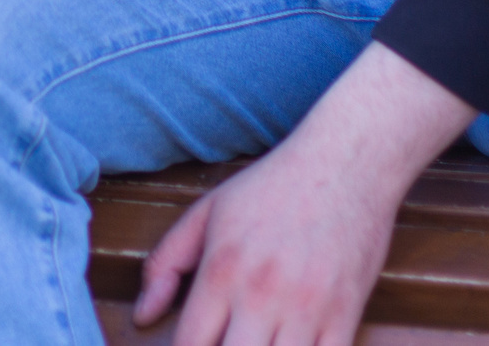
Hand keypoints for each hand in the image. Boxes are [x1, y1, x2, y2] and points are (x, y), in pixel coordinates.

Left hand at [133, 43, 476, 345]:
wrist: (346, 161)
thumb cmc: (273, 186)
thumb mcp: (208, 211)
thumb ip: (167, 263)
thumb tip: (142, 315)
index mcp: (221, 271)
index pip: (189, 345)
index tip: (194, 345)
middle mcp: (261, 295)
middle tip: (225, 340)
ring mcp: (307, 310)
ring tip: (255, 342)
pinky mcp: (346, 315)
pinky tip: (291, 345)